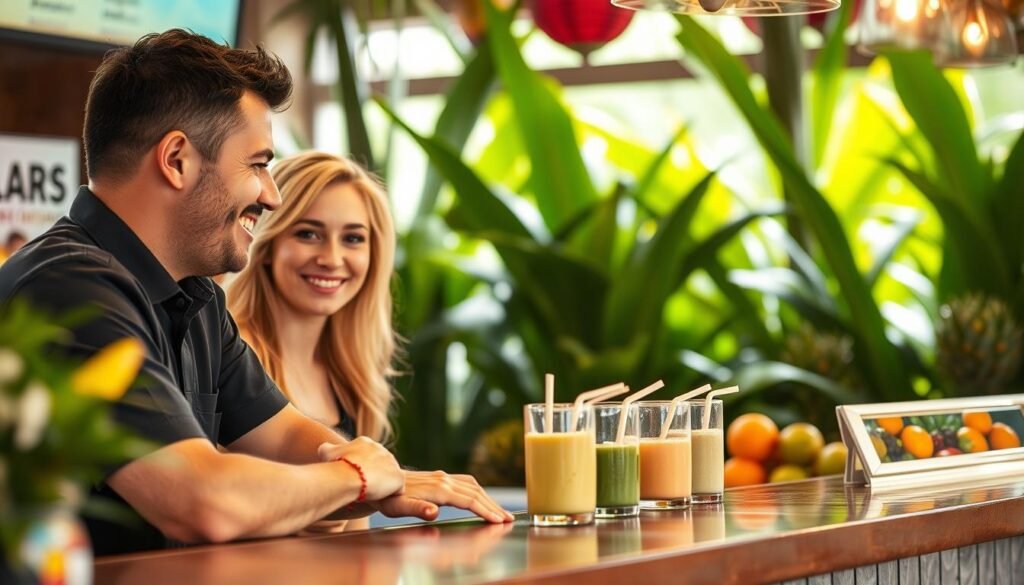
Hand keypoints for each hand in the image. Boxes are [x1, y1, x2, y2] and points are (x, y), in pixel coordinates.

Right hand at [318, 439, 403, 501]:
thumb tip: (324, 448)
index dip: (360, 467)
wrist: (349, 476)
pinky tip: (380, 500)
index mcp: (365, 443)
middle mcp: (382, 449)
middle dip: (372, 475)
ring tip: (370, 494)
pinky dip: (390, 495)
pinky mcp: (399, 477)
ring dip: (382, 485)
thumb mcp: (327, 453)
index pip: (366, 455)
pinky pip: (397, 489)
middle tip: (361, 486)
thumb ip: (328, 449)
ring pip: (388, 477)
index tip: (354, 476)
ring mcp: (392, 463)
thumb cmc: (336, 465)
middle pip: (379, 466)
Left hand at [372, 470, 514, 523]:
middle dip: (494, 507)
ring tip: (501, 512)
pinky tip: (482, 497)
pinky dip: (480, 491)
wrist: (378, 480)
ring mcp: (443, 477)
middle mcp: (444, 480)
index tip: (500, 521)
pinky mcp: (441, 477)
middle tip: (509, 520)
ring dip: (489, 499)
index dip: (486, 511)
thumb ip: (417, 509)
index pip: (469, 500)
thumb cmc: (388, 498)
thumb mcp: (397, 507)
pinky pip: (467, 482)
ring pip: (474, 486)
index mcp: (438, 489)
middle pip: (476, 493)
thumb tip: (434, 512)